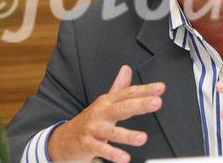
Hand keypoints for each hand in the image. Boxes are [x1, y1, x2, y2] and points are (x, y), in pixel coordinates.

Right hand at [48, 65, 164, 162]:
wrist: (61, 140)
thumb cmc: (89, 120)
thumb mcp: (104, 102)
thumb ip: (118, 87)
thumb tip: (127, 68)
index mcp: (108, 102)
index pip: (129, 93)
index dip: (145, 90)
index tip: (161, 87)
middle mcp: (101, 113)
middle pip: (122, 107)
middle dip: (140, 104)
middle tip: (157, 102)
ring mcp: (93, 129)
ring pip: (112, 132)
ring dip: (127, 135)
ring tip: (142, 138)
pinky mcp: (87, 145)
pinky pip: (101, 149)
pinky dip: (112, 154)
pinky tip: (124, 158)